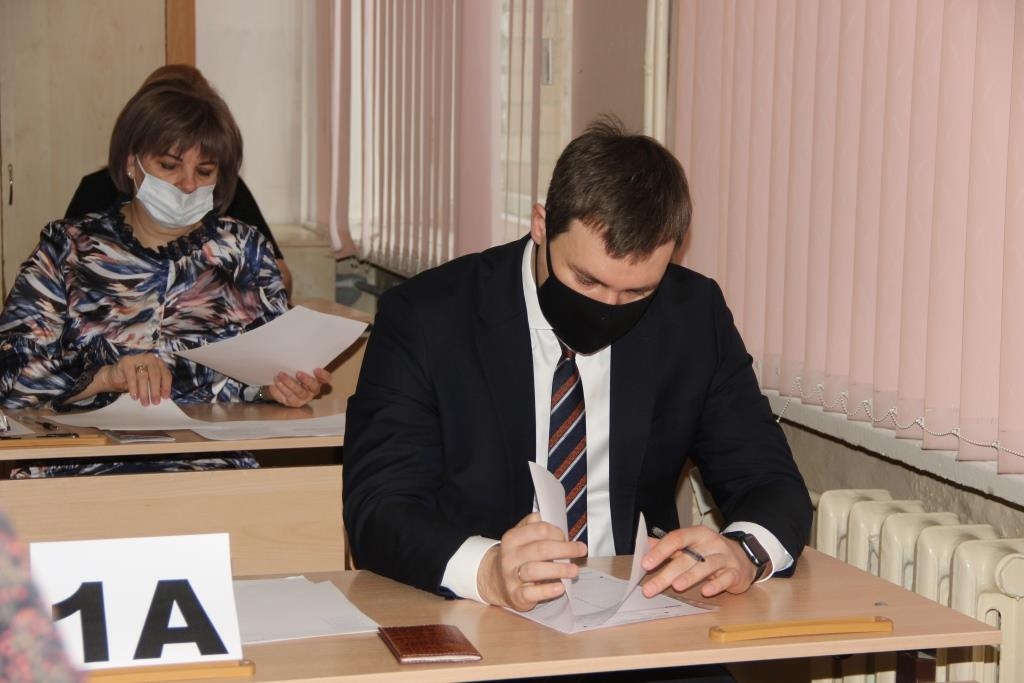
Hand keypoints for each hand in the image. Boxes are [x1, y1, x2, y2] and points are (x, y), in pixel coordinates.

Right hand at [103, 354, 172, 405]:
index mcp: (158, 363)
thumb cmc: (135, 379)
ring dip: (144, 392)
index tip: (165, 397)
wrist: (116, 376)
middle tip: (155, 402)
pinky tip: (135, 396)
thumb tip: (163, 396)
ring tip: (145, 402)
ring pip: (143, 376)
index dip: (166, 386)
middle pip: (155, 375)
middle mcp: (150, 358)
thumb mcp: (148, 382)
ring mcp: (138, 358)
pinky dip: (134, 388)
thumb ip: (157, 386)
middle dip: (155, 390)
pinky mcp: (127, 362)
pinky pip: (131, 376)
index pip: (166, 374)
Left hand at [263, 368, 330, 406]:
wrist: (279, 383)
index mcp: (318, 380)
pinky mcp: (293, 402)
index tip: (316, 369)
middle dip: (307, 380)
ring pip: (299, 393)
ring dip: (290, 383)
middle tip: (298, 373)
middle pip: (314, 387)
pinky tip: (277, 381)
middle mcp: (312, 390)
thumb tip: (294, 352)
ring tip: (281, 375)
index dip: (323, 375)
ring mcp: (303, 398)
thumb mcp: (297, 367)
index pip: (325, 378)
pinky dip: (282, 388)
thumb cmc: (292, 373)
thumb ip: (300, 363)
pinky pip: (288, 396)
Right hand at [477, 512, 587, 611]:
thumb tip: (550, 521)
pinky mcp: (515, 595)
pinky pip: (531, 593)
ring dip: (558, 569)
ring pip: (535, 570)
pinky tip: (559, 588)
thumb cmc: (517, 557)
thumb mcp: (521, 537)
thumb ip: (535, 526)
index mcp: (513, 538)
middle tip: (581, 551)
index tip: (568, 539)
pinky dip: (546, 590)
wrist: (496, 581)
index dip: (558, 533)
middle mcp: (510, 556)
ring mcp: (511, 576)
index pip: (540, 530)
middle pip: (541, 549)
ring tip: (574, 571)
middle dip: (564, 549)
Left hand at [640, 525, 760, 598]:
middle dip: (667, 573)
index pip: (676, 539)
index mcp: (697, 534)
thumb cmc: (711, 552)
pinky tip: (706, 591)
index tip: (645, 564)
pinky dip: (716, 585)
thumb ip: (669, 546)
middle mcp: (711, 543)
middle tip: (650, 588)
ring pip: (705, 566)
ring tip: (676, 586)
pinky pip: (725, 578)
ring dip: (690, 576)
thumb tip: (645, 545)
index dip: (660, 551)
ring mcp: (725, 557)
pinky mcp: (735, 572)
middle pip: (686, 558)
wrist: (744, 557)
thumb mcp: (691, 545)